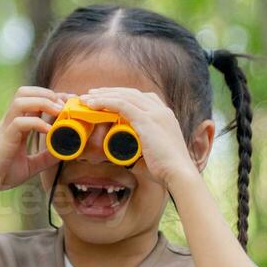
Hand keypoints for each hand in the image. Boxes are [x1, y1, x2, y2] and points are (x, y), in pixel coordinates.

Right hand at [0, 87, 64, 207]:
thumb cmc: (2, 174)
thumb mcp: (30, 165)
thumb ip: (46, 157)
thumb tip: (64, 152)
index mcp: (15, 125)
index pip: (31, 100)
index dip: (51, 96)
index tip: (68, 102)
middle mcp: (10, 122)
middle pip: (24, 92)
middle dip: (47, 93)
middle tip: (65, 104)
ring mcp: (6, 129)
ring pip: (21, 100)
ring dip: (43, 102)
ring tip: (58, 111)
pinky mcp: (4, 139)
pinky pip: (20, 123)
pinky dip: (37, 123)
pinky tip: (49, 131)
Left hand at [78, 88, 201, 188]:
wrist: (179, 175)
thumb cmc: (167, 170)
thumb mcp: (152, 153)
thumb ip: (138, 149)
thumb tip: (122, 154)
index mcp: (165, 116)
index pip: (141, 98)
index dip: (122, 95)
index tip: (106, 98)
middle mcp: (161, 110)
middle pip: (131, 93)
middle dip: (110, 92)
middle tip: (92, 94)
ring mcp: (155, 113)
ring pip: (124, 96)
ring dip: (103, 95)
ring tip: (87, 98)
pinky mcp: (147, 120)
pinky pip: (121, 104)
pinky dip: (105, 102)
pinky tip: (92, 104)